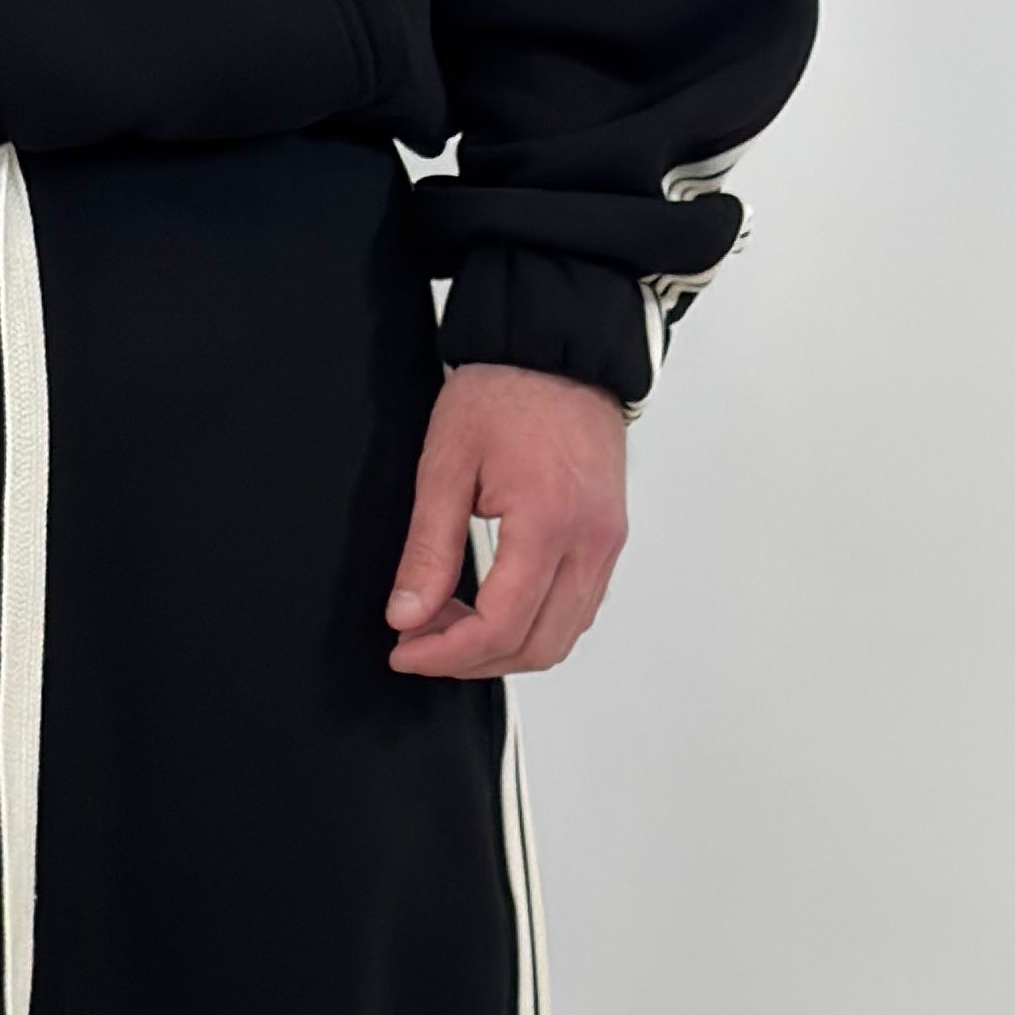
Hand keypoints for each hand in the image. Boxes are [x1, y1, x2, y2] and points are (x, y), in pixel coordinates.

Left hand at [384, 358, 629, 678]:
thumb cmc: (505, 391)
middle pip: (537, 645)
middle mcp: (590, 541)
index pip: (500, 624)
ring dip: (504, 648)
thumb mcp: (446, 464)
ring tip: (449, 626)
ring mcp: (607, 543)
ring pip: (562, 636)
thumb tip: (408, 614)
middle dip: (473, 661)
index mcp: (548, 521)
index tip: (405, 652)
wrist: (558, 353)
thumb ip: (427, 548)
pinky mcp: (609, 538)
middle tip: (421, 644)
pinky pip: (578, 608)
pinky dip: (534, 625)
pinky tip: (490, 607)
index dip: (447, 654)